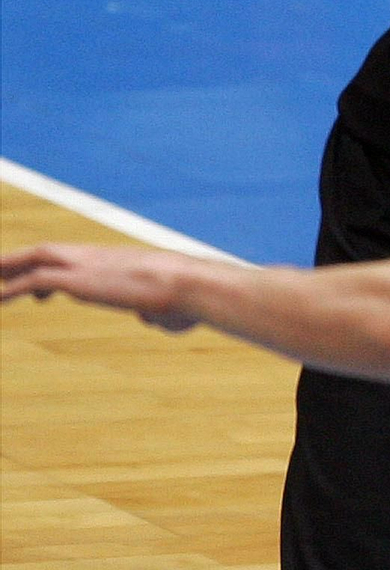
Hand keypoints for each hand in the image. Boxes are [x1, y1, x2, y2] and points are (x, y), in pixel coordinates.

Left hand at [1, 243, 199, 331]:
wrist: (190, 284)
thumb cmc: (189, 297)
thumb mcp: (170, 307)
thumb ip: (155, 311)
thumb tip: (151, 318)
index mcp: (117, 261)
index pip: (77, 260)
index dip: (56, 271)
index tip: (42, 292)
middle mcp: (97, 257)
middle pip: (49, 251)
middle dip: (21, 261)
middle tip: (0, 273)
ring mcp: (85, 265)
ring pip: (35, 258)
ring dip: (8, 267)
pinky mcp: (77, 279)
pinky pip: (34, 281)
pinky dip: (10, 289)